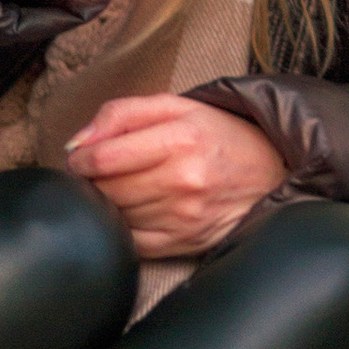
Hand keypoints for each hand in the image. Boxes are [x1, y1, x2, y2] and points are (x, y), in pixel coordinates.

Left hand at [65, 94, 285, 259]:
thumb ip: (121, 113)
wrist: (271, 171)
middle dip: (92, 181)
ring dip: (110, 203)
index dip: (81, 159)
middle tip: (101, 171)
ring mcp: (184, 216)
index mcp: (180, 139)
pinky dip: (124, 227)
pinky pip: (132, 242)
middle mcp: (183, 180)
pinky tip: (137, 210)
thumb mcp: (175, 106)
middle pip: (106, 190)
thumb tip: (77, 143)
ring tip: (126, 187)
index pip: (104, 158)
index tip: (81, 157)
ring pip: (117, 216)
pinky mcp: (184, 243)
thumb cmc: (220, 135)